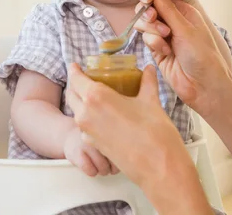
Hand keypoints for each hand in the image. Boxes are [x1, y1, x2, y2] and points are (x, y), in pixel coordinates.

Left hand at [66, 64, 194, 194]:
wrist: (158, 167)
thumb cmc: (155, 134)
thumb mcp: (150, 101)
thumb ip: (147, 82)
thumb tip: (149, 70)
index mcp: (96, 97)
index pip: (76, 78)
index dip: (75, 70)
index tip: (76, 65)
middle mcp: (86, 114)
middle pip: (72, 94)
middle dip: (76, 85)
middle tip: (86, 79)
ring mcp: (87, 132)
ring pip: (77, 112)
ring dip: (82, 103)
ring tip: (96, 97)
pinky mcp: (93, 145)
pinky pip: (84, 127)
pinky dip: (89, 119)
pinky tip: (103, 117)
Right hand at [134, 0, 231, 116]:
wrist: (203, 85)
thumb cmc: (202, 55)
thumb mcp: (185, 29)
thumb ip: (167, 9)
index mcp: (184, 12)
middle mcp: (174, 22)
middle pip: (149, 9)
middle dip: (150, 15)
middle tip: (154, 20)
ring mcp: (164, 36)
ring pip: (145, 24)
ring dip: (151, 30)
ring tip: (164, 39)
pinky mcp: (157, 49)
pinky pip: (147, 39)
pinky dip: (153, 43)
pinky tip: (166, 52)